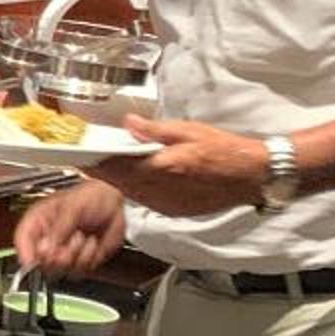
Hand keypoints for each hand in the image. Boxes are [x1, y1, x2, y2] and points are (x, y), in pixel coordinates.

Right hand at [16, 180, 125, 273]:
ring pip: (60, 269)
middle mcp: (47, 239)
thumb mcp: (73, 206)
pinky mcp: (78, 261)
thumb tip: (46, 247)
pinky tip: (91, 242)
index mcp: (38, 221)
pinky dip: (89, 258)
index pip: (22, 240)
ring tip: (83, 236)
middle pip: (40, 261)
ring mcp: (62, 252)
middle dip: (58, 255)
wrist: (116, 205)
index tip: (34, 261)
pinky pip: (79, 271)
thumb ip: (59, 228)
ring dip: (77, 254)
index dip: (26, 253)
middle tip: (69, 243)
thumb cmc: (91, 197)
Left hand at [93, 115, 265, 217]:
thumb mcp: (188, 131)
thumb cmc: (226, 152)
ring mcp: (167, 204)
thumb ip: (154, 130)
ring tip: (114, 166)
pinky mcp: (174, 211)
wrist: (252, 176)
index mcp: (163, 168)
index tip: (82, 156)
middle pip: (120, 182)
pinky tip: (139, 179)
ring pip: (131, 194)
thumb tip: (129, 124)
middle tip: (93, 158)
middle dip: (105, 171)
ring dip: (120, 181)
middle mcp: (162, 190)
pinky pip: (146, 201)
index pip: (118, 167)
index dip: (97, 162)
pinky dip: (137, 190)